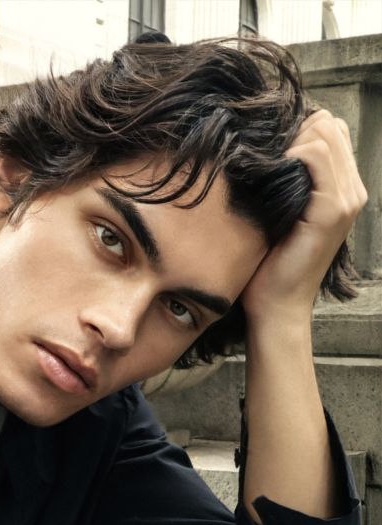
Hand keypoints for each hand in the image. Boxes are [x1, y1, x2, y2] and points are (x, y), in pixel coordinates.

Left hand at [241, 109, 367, 328]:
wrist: (276, 305)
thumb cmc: (271, 264)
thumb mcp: (282, 213)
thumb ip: (289, 181)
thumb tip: (270, 147)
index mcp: (344, 189)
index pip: (330, 129)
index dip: (298, 131)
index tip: (270, 154)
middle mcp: (352, 191)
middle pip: (329, 124)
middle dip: (295, 132)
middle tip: (266, 161)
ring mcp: (346, 199)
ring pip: (325, 132)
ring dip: (291, 142)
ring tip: (269, 172)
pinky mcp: (331, 210)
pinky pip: (316, 156)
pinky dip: (292, 154)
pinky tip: (272, 176)